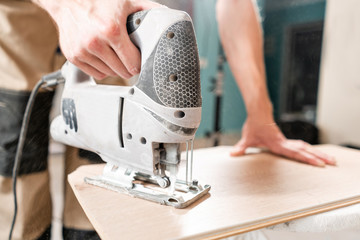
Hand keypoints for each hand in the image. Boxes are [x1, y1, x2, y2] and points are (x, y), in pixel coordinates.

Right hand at [42, 0, 161, 78]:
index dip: (139, 63)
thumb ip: (148, 10)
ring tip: (116, 54)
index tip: (140, 60)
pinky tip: (104, 57)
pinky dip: (102, 68)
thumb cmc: (97, 0)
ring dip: (116, 68)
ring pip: (109, 74)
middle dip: (129, 67)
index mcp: (111, 30)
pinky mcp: (73, 56)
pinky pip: (96, 73)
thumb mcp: (127, 2)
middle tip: (130, 58)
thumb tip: (167, 17)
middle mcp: (95, 42)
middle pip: (122, 72)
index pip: (133, 64)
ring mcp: (82, 51)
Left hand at [230, 118, 336, 166]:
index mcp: (278, 144)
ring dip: (317, 153)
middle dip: (319, 157)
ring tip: (329, 160)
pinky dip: (310, 150)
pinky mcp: (286, 140)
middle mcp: (285, 143)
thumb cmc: (254, 125)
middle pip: (305, 150)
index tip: (318, 164)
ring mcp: (286, 141)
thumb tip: (232, 154)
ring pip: (305, 147)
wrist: (258, 111)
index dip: (307, 159)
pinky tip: (315, 154)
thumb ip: (241, 148)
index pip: (295, 153)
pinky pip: (301, 145)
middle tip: (332, 164)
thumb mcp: (247, 138)